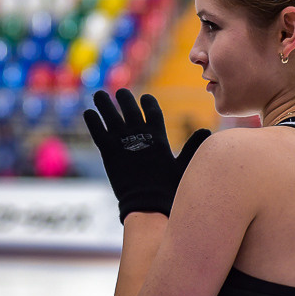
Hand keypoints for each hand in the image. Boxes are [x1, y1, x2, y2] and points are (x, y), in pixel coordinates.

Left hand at [83, 88, 210, 222]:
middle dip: (124, 97)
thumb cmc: (168, 188)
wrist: (147, 203)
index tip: (144, 97)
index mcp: (157, 135)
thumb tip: (206, 131)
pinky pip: (97, 130)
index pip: (152, 110)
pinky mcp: (107, 151)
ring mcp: (122, 140)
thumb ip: (192, 147)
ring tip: (99, 95)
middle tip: (120, 92)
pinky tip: (88, 112)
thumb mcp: (184, 166)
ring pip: (110, 114)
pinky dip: (92, 120)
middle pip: (129, 107)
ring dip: (104, 103)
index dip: (147, 102)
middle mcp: (139, 133)